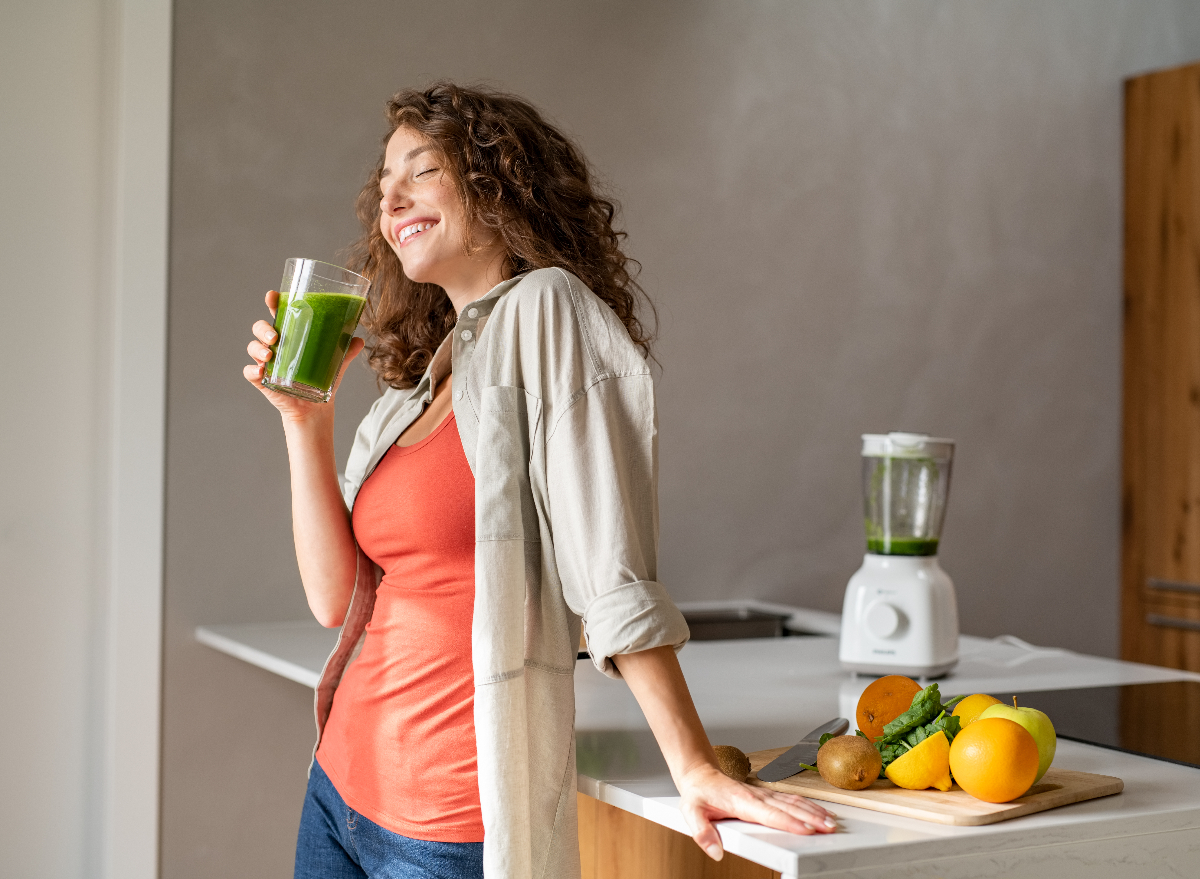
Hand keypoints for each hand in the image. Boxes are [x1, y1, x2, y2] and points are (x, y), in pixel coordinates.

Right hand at [243, 290, 364, 424]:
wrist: (315, 406)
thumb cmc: (321, 377)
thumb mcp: (336, 362)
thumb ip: (346, 350)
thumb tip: (359, 340)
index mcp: (290, 334)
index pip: (278, 313)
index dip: (272, 302)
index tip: (272, 296)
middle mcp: (275, 345)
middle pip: (260, 328)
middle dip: (264, 329)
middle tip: (275, 337)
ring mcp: (266, 362)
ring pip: (253, 347)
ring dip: (258, 348)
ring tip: (269, 354)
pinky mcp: (262, 380)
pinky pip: (249, 373)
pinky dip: (252, 371)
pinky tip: (261, 372)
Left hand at [675, 762, 836, 860]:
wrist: (700, 774)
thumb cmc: (698, 793)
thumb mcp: (691, 812)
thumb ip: (702, 833)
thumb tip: (715, 851)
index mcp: (741, 801)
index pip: (770, 814)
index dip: (789, 822)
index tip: (807, 830)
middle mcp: (756, 796)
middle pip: (788, 808)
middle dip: (811, 818)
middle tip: (829, 829)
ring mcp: (762, 795)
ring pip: (793, 802)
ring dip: (813, 812)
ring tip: (831, 823)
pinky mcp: (765, 795)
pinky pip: (790, 799)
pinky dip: (807, 806)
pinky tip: (818, 812)